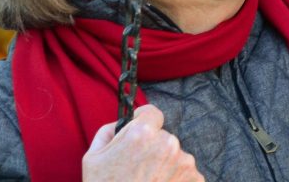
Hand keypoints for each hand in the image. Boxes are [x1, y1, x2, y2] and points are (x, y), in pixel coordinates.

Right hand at [83, 105, 203, 181]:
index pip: (152, 113)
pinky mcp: (195, 179)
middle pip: (163, 137)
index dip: (144, 122)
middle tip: (138, 170)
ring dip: (165, 166)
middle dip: (153, 149)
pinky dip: (176, 180)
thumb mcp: (93, 158)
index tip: (140, 134)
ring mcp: (184, 162)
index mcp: (143, 133)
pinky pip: (185, 174)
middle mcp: (168, 143)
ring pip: (175, 156)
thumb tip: (121, 124)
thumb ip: (108, 132)